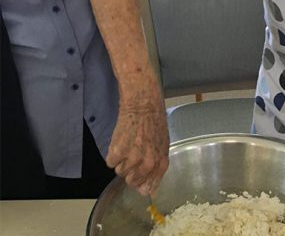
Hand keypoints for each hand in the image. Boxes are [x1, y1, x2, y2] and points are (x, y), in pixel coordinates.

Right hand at [106, 79, 168, 195]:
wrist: (143, 106)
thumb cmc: (154, 122)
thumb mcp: (162, 145)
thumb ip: (157, 167)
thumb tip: (148, 191)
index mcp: (160, 163)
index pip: (149, 186)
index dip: (142, 183)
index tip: (139, 179)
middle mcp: (147, 163)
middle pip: (132, 181)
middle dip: (130, 171)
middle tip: (132, 156)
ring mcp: (132, 159)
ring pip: (120, 172)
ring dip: (121, 161)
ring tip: (127, 145)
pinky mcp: (117, 152)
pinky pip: (110, 162)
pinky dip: (112, 154)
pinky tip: (120, 141)